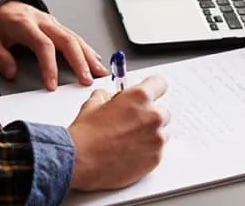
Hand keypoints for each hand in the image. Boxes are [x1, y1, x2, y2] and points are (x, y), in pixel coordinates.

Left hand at [0, 1, 108, 89]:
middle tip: (87, 80)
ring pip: (75, 37)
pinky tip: (95, 59)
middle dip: (79, 62)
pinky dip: (87, 49)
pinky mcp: (56, 25)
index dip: (49, 66)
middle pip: (67, 40)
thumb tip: (11, 72)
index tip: (52, 85)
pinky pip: (75, 36)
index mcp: (26, 24)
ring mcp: (52, 22)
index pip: (43, 45)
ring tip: (100, 72)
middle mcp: (43, 22)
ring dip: (89, 56)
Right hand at [67, 75, 169, 190]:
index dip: (152, 88)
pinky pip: (159, 150)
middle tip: (134, 123)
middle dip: (150, 115)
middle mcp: (152, 116)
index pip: (159, 84)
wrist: (80, 161)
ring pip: (163, 132)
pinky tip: (131, 152)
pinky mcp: (156, 158)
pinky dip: (149, 151)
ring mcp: (156, 139)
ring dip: (152, 134)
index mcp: (139, 97)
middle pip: (163, 111)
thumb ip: (107, 96)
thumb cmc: (86, 134)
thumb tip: (109, 97)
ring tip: (131, 140)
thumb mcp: (93, 104)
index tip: (150, 93)